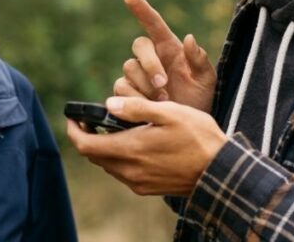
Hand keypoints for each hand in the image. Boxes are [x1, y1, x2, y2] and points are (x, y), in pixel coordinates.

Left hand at [66, 97, 226, 195]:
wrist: (220, 172)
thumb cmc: (198, 138)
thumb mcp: (169, 113)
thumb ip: (136, 108)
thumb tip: (108, 105)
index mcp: (131, 149)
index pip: (85, 146)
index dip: (73, 130)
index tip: (73, 117)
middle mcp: (129, 171)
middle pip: (94, 156)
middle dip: (89, 137)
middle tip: (94, 119)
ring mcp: (138, 182)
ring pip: (108, 164)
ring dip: (105, 147)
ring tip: (116, 128)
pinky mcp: (147, 188)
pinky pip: (123, 173)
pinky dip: (120, 157)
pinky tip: (135, 143)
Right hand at [115, 0, 215, 112]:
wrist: (188, 130)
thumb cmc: (200, 101)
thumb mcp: (207, 81)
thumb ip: (200, 60)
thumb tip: (189, 38)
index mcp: (169, 49)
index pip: (153, 24)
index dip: (141, 9)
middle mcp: (150, 59)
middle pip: (138, 47)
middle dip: (150, 64)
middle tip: (164, 84)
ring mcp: (136, 76)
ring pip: (128, 69)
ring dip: (145, 86)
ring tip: (162, 101)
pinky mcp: (126, 94)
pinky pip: (121, 89)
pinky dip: (135, 99)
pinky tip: (148, 109)